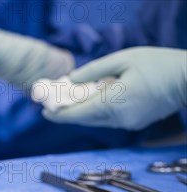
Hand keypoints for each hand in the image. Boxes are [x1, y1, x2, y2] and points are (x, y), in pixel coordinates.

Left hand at [43, 47, 186, 129]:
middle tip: (52, 103)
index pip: (78, 114)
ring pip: (97, 120)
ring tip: (72, 98)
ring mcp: (128, 123)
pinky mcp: (134, 123)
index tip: (44, 112)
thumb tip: (71, 80)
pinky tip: (96, 98)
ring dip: (83, 111)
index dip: (59, 115)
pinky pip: (109, 118)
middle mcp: (118, 118)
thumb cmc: (158, 64)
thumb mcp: (123, 59)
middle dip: (67, 112)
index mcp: (114, 102)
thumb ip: (94, 70)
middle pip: (85, 119)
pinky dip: (98, 110)